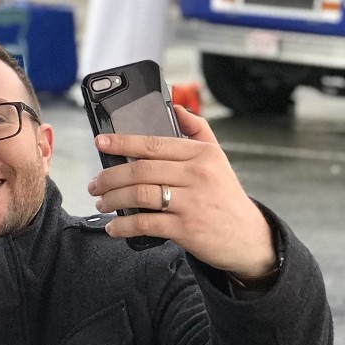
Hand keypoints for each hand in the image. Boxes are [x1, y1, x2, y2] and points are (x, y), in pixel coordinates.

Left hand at [87, 106, 276, 277]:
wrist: (248, 237)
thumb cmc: (226, 197)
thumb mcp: (218, 159)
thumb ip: (198, 130)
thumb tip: (177, 108)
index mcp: (201, 155)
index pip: (154, 144)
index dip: (123, 142)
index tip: (101, 143)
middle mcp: (197, 175)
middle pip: (141, 170)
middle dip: (110, 177)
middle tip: (95, 184)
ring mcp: (191, 202)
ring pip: (139, 195)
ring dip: (113, 199)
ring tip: (102, 203)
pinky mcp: (186, 228)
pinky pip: (145, 223)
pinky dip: (124, 225)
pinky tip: (114, 227)